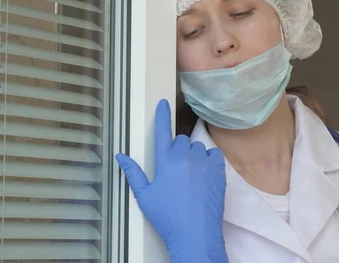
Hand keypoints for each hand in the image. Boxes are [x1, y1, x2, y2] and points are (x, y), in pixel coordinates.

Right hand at [116, 99, 228, 262]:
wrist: (195, 234)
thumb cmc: (167, 217)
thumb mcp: (144, 196)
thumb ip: (133, 173)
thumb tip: (121, 156)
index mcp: (165, 161)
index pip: (162, 131)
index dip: (162, 116)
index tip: (163, 103)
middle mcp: (185, 156)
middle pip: (181, 141)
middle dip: (177, 150)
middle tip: (175, 171)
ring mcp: (203, 162)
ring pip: (197, 148)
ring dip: (193, 156)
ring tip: (190, 177)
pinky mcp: (218, 170)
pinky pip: (213, 154)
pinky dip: (209, 160)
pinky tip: (204, 174)